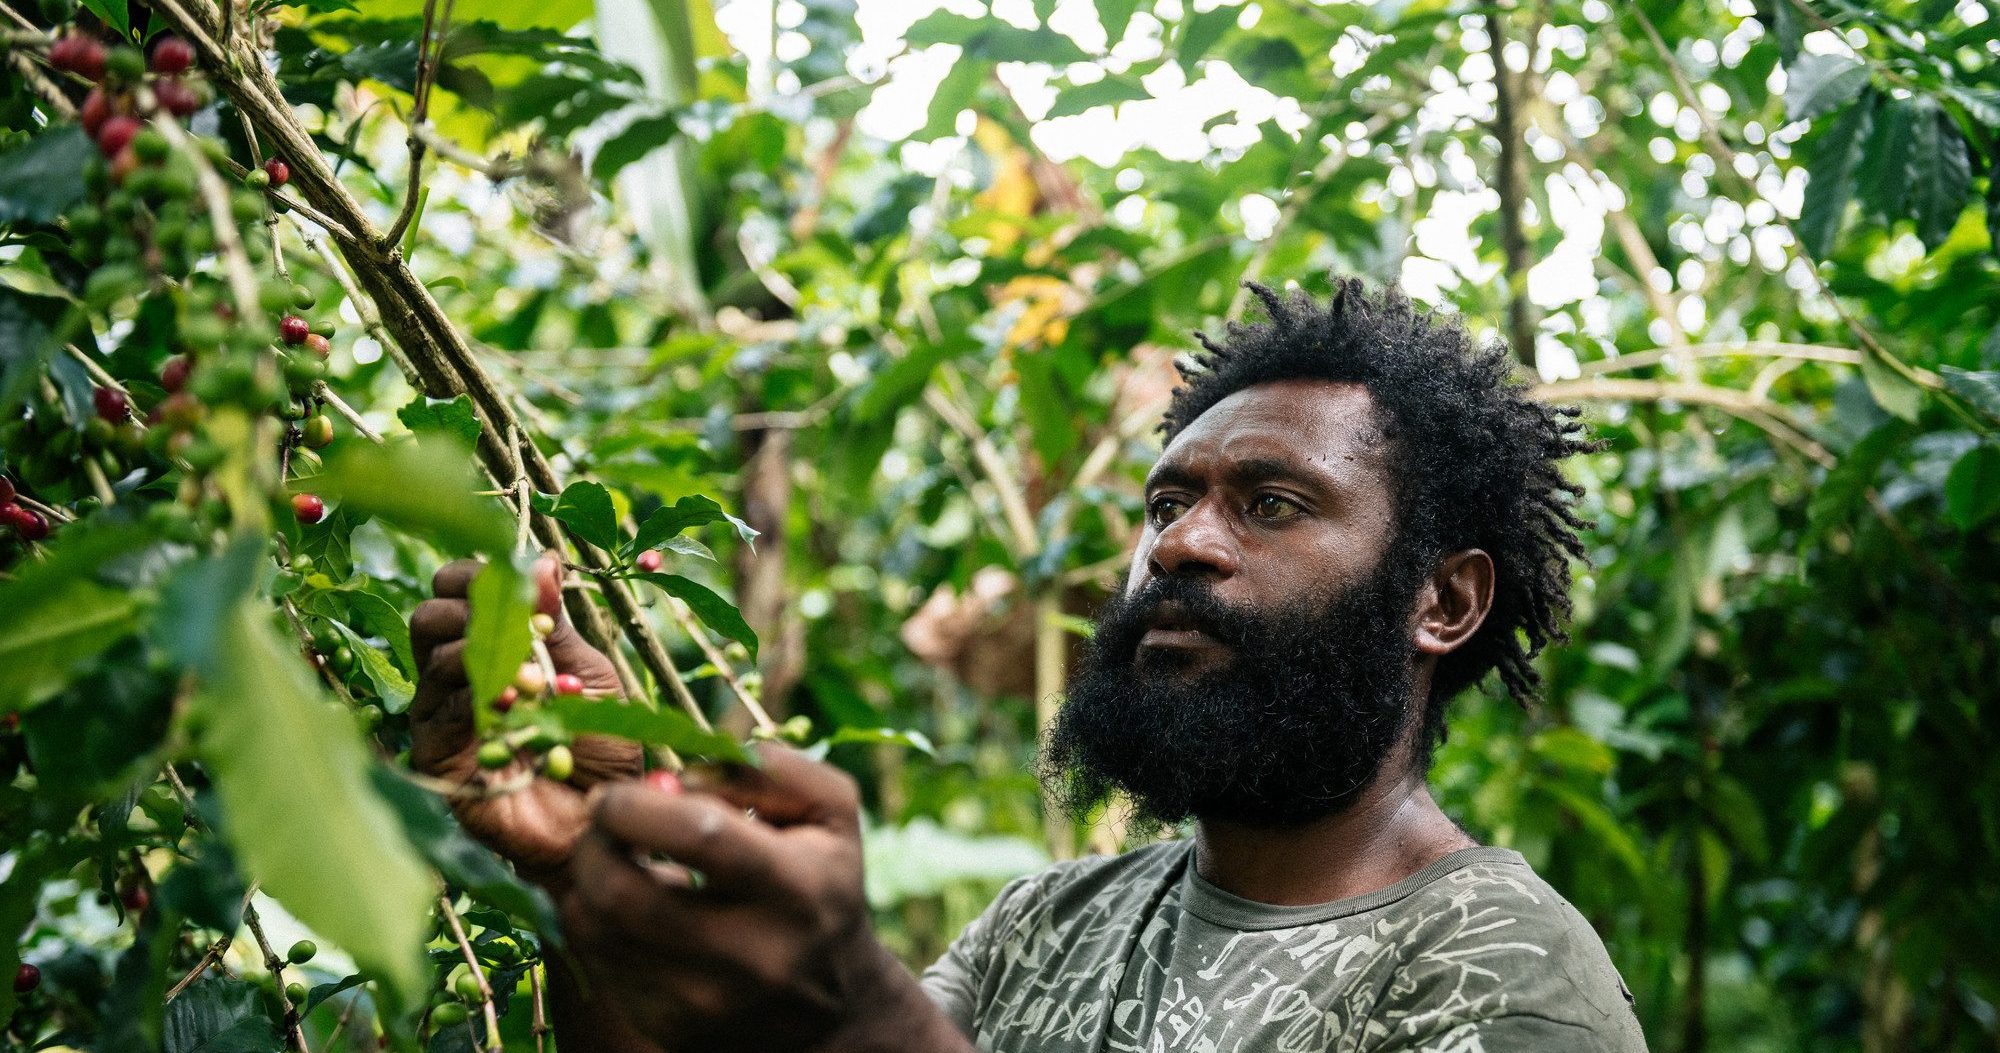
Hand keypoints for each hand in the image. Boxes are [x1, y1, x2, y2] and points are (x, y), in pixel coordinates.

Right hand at [409, 554, 641, 888]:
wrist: (602, 822)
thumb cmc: (601, 749)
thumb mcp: (587, 676)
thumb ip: (556, 624)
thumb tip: (544, 557)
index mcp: (492, 646)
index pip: (458, 592)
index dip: (475, 574)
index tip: (511, 572)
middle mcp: (456, 676)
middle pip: (429, 616)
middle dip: (467, 605)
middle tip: (509, 617)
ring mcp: (441, 716)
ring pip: (431, 656)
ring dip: (481, 649)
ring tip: (525, 669)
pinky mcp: (437, 757)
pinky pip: (439, 710)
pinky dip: (476, 696)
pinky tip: (509, 702)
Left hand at [558, 745, 967, 1052]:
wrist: (832, 1007)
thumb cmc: (823, 886)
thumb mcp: (832, 814)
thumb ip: (774, 769)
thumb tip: (685, 771)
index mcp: (797, 888)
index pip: (697, 837)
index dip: (637, 806)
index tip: (616, 793)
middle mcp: (751, 956)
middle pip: (623, 895)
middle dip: (591, 845)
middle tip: (598, 822)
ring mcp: (705, 1002)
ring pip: (596, 932)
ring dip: (586, 883)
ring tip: (611, 859)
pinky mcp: (668, 1027)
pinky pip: (598, 964)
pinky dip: (595, 924)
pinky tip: (622, 905)